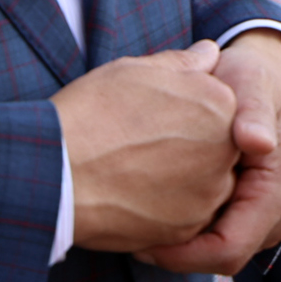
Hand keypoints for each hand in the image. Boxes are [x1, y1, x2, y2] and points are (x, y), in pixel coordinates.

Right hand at [53, 42, 240, 254]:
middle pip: (218, 146)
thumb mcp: (136, 70)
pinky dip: (169, 208)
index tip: (155, 115)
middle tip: (145, 144)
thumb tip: (209, 53)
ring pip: (208, 184)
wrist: (56, 172)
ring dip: (185, 179)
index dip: (186, 109)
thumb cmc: (92, 113)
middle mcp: (224, 150)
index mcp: (218, 103)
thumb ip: (183, 62)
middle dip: (192, 145)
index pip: (218, 106)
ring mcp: (207, 193)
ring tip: (140, 170)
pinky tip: (137, 195)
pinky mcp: (187, 228)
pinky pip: (189, 217)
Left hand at [142, 31, 280, 274]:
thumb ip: (253, 110)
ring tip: (144, 218)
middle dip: (178, 252)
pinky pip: (222, 238)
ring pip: (220, 252)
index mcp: (280, 190)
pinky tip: (162, 208)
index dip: (183, 254)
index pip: (229, 248)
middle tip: (132, 233)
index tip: (141, 240)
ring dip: (184, 242)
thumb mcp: (250, 82)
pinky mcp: (257, 215)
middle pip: (222, 258)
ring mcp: (272, 218)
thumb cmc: (253, 79)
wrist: (269, 76)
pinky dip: (193, 230)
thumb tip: (259, 141)